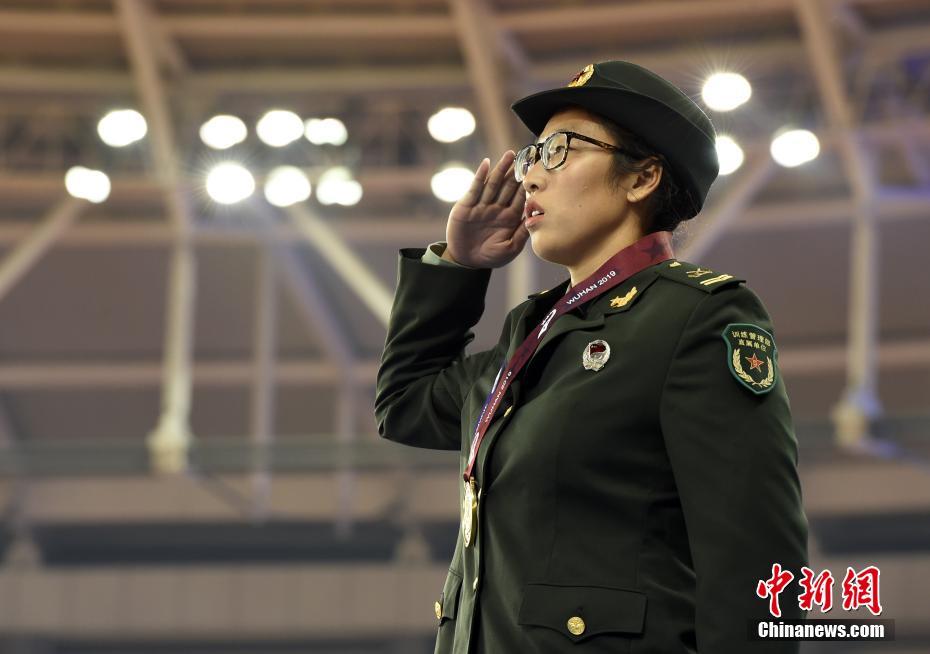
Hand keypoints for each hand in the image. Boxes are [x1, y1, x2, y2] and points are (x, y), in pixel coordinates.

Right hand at [444, 151, 529, 268]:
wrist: (466, 261)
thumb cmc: (491, 257)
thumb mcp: (510, 248)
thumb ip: (522, 232)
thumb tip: (535, 216)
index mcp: (509, 218)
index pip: (519, 197)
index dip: (527, 185)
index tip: (536, 171)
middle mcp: (497, 208)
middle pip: (508, 187)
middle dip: (516, 172)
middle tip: (526, 156)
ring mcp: (482, 205)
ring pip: (493, 184)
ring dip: (501, 169)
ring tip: (510, 155)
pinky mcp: (467, 205)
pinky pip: (475, 188)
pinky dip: (481, 176)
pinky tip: (487, 164)